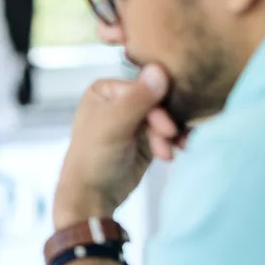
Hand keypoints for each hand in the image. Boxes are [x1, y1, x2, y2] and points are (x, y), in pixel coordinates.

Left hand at [53, 64, 172, 228]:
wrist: (91, 196)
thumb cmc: (93, 157)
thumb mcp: (114, 125)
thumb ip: (138, 99)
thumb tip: (160, 68)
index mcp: (105, 90)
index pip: (142, 88)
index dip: (158, 107)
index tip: (168, 128)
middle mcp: (119, 100)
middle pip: (156, 103)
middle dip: (165, 125)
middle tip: (172, 142)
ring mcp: (133, 119)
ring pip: (164, 118)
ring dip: (170, 136)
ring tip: (168, 154)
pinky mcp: (144, 138)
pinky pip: (165, 133)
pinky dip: (172, 142)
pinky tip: (173, 153)